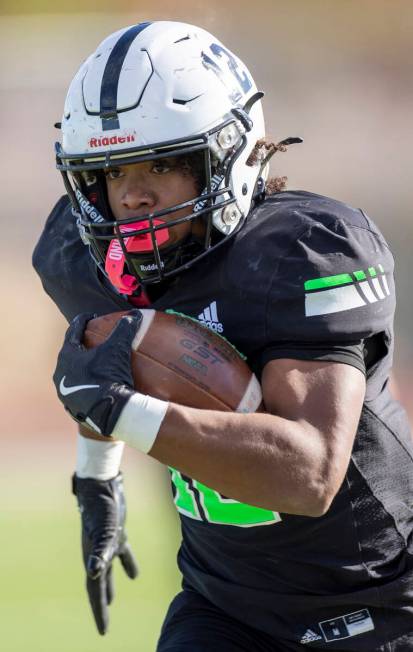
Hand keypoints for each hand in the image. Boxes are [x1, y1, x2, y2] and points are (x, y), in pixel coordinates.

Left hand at [53, 311, 141, 434]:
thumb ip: (124, 329)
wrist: (108, 412)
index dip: (82, 321)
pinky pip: (78, 392)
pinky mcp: (73, 407)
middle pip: (70, 354)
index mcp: (67, 356)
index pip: (73, 332)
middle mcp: (61, 373)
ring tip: (94, 365)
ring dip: (81, 367)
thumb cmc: (109, 376)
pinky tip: (96, 387)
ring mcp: (64, 392)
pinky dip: (86, 386)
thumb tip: (135, 314)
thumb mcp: (118, 349)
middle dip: (80, 345)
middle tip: (91, 339)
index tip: (91, 316)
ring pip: (71, 374)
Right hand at [72, 473, 137, 634]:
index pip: (94, 591)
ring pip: (107, 570)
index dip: (99, 612)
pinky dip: (127, 563)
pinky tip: (134, 575)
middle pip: (98, 585)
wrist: (100, 484)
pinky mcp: (117, 532)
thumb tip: (94, 572)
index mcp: (93, 558)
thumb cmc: (101, 507)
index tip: (103, 632)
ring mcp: (107, 543)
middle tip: (103, 625)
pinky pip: (121, 552)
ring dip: (109, 586)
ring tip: (111, 602)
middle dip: (101, 605)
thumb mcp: (104, 530)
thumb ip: (100, 551)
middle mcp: (97, 553)